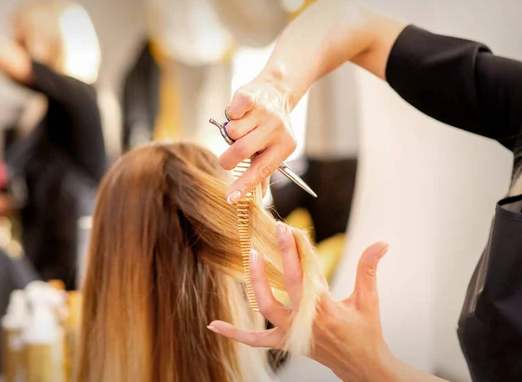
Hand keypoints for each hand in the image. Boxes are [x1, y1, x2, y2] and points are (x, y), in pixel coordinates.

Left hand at [207, 224, 396, 381]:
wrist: (362, 367)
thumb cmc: (367, 332)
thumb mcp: (369, 300)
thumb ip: (369, 269)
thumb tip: (382, 243)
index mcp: (327, 308)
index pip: (312, 271)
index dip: (303, 248)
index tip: (295, 228)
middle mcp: (306, 320)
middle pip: (289, 283)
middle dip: (284, 253)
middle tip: (278, 229)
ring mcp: (292, 333)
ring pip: (267, 307)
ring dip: (257, 281)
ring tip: (252, 255)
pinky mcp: (285, 342)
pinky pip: (255, 340)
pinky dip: (235, 333)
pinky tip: (213, 325)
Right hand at [220, 75, 297, 203]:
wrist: (276, 90)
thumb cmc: (269, 128)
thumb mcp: (272, 149)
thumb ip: (263, 172)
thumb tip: (258, 198)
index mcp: (284, 147)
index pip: (260, 171)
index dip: (243, 185)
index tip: (230, 198)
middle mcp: (276, 130)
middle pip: (241, 150)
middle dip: (228, 158)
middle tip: (228, 158)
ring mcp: (264, 113)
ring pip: (232, 132)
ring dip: (230, 133)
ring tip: (241, 127)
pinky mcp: (252, 98)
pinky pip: (232, 112)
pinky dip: (230, 114)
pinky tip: (238, 113)